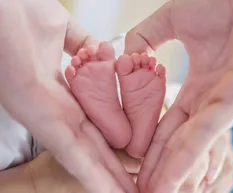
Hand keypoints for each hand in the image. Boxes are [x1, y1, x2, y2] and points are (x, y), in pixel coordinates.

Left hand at [0, 1, 135, 192]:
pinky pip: (71, 152)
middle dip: (118, 172)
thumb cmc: (16, 12)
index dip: (120, 142)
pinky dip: (94, 175)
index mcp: (60, 90)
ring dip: (111, 183)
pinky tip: (113, 192)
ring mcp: (46, 116)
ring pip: (85, 158)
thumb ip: (84, 44)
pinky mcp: (39, 117)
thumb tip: (108, 52)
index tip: (140, 157)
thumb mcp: (60, 29)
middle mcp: (54, 109)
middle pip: (94, 147)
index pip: (97, 124)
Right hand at [124, 0, 232, 191]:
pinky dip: (191, 156)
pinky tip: (175, 179)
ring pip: (196, 143)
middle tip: (141, 191)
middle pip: (183, 140)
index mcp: (204, 84)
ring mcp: (230, 99)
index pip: (172, 122)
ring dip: (175, 171)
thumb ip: (146, 39)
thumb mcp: (173, 21)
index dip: (152, 145)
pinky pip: (211, 130)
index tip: (133, 165)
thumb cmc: (223, 1)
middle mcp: (216, 98)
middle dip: (161, 167)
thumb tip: (122, 58)